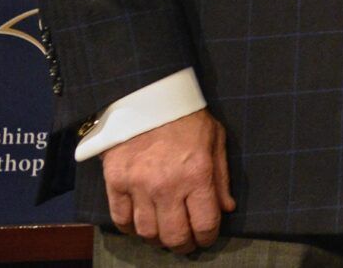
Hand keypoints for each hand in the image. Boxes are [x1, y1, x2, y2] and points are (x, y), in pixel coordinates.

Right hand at [102, 108, 233, 252]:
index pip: (204, 223)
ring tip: (164, 234)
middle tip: (186, 243)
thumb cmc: (187, 118)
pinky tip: (140, 224)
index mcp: (197, 175)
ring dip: (157, 239)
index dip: (208, 237)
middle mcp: (167, 186)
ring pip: (146, 232)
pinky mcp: (116, 183)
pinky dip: (130, 228)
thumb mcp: (216, 141)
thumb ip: (221, 178)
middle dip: (183, 245)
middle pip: (174, 236)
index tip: (206, 238)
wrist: (148, 98)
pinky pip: (120, 219)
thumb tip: (227, 209)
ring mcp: (138, 186)